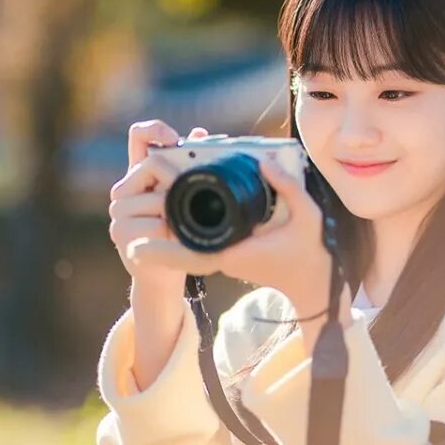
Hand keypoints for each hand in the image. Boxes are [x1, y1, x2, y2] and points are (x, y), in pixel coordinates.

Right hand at [108, 120, 213, 296]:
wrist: (162, 274)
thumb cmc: (176, 232)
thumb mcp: (185, 197)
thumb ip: (187, 165)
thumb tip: (199, 133)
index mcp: (138, 174)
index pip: (139, 135)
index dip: (156, 129)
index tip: (174, 138)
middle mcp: (123, 190)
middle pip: (153, 165)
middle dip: (177, 181)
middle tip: (191, 198)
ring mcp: (118, 212)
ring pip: (158, 198)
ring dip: (178, 213)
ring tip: (180, 228)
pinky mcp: (120, 234)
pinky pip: (157, 225)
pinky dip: (173, 235)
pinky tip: (172, 242)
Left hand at [127, 155, 332, 314]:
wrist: (315, 282)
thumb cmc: (312, 251)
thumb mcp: (307, 215)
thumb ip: (288, 187)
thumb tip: (265, 162)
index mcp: (237, 253)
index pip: (193, 256)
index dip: (162, 254)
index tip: (135, 251)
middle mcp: (227, 259)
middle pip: (182, 256)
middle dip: (156, 248)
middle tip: (129, 241)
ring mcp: (227, 259)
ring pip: (189, 252)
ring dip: (167, 244)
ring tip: (143, 227)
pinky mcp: (230, 256)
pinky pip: (199, 249)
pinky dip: (184, 241)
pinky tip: (173, 222)